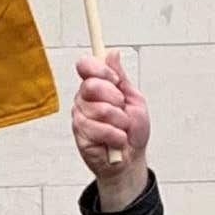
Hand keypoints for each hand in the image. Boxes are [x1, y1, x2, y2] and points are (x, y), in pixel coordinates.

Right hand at [71, 50, 149, 209]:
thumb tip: (113, 54)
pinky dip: (116, 137)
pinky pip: (99, 130)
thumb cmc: (132, 131)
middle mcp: (84, 100)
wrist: (131, 160)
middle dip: (115, 99)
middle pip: (91, 86)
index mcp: (96, 87)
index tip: (115, 80)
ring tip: (121, 130)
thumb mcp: (134, 100)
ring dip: (119, 122)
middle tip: (123, 111)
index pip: (86, 66)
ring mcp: (80, 117)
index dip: (100, 69)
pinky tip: (116, 141)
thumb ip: (121, 78)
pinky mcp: (81, 136)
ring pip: (99, 110)